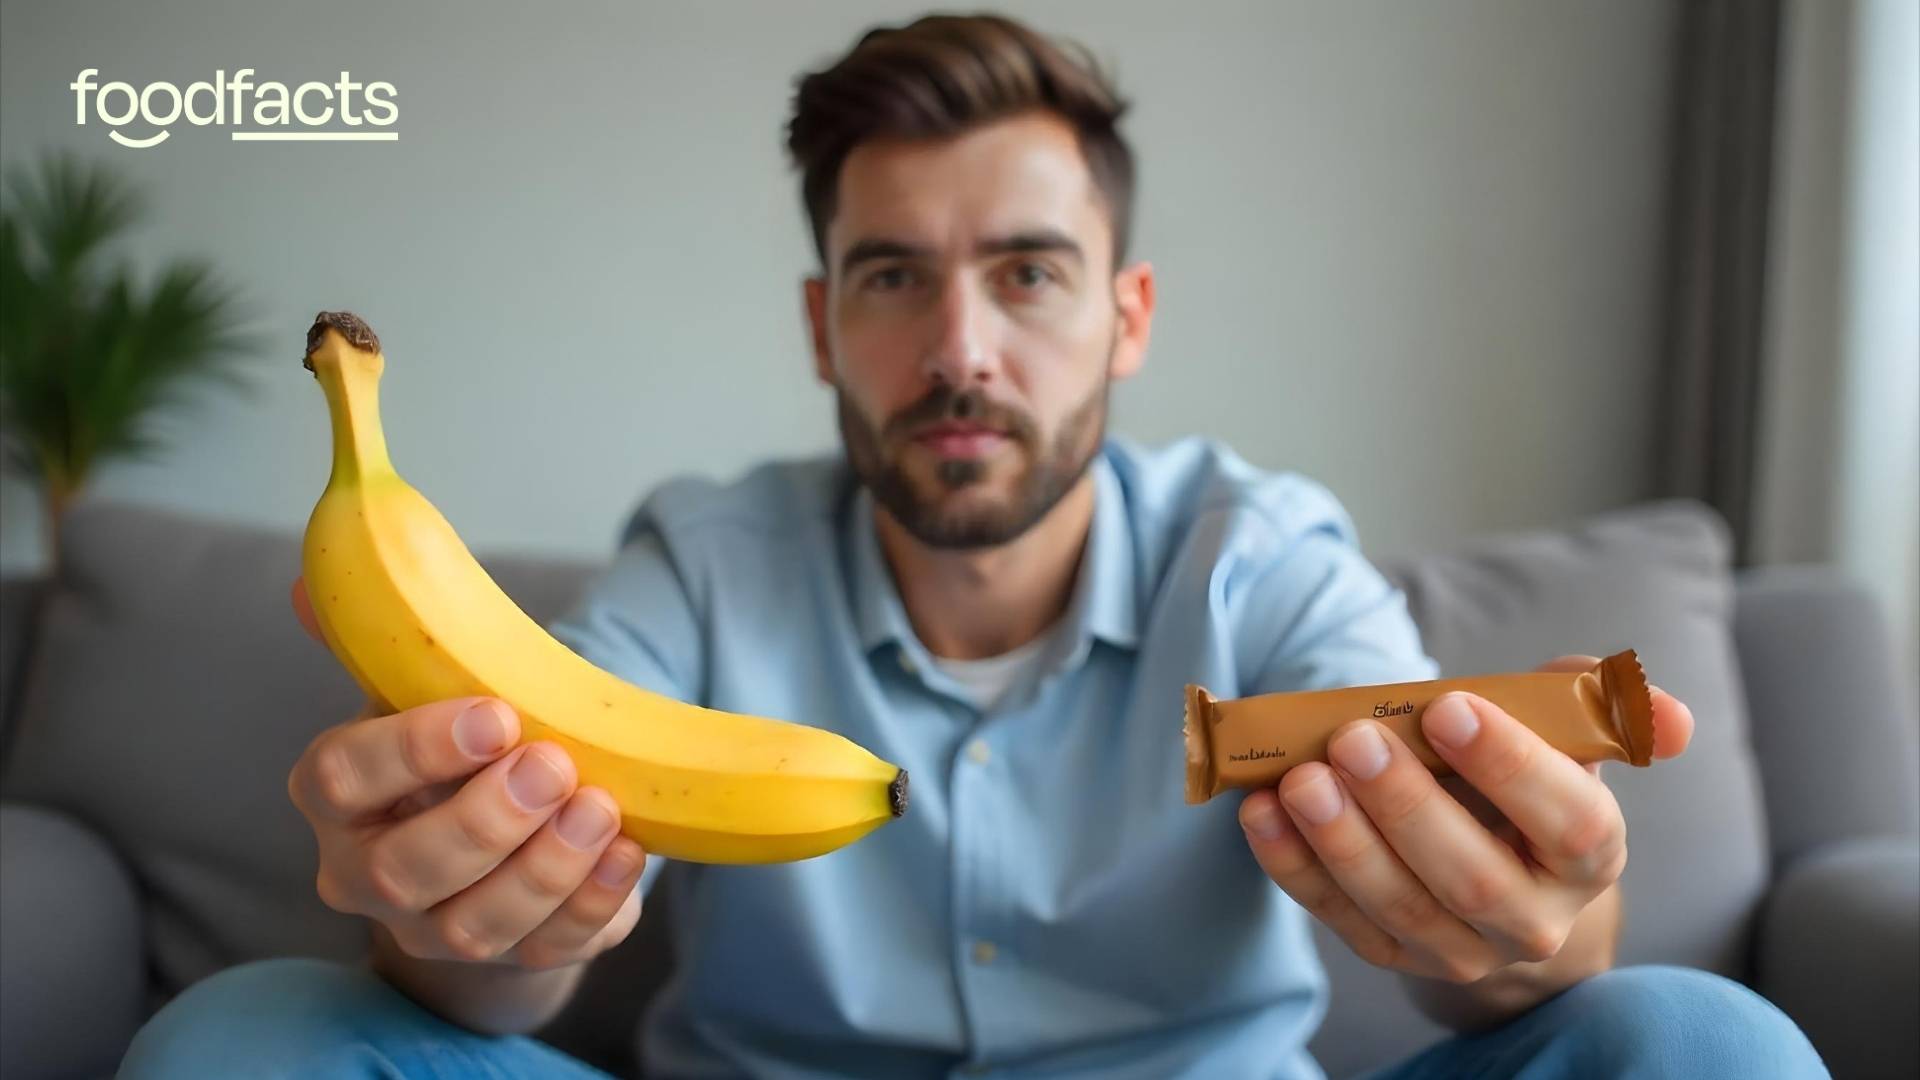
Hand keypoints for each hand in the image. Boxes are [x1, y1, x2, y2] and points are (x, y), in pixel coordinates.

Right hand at [286, 576, 647, 970]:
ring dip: (544, 868)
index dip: (414, 750)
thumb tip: (321, 576)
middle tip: (554, 764)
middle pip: (402, 871)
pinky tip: (629, 852)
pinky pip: (548, 948)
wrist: (502, 831)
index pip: (343, 778)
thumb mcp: (423, 685)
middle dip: (485, 820)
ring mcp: (436, 930)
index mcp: (338, 794)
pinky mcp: (512, 959)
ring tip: (600, 807)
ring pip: (474, 925)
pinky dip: (592, 904)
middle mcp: (369, 875)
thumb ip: (384, 638)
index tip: (496, 715)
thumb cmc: (459, 743)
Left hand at [1239, 655, 1693, 983]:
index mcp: (1589, 853)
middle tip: (1353, 739)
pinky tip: (1260, 811)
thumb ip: (1601, 707)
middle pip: (1473, 875)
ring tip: (1299, 778)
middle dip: (1407, 806)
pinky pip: (1340, 918)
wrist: (1499, 865)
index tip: (1448, 707)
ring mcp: (1461, 946)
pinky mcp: (1394, 954)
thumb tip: (1669, 716)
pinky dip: (1294, 866)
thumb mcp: (1565, 736)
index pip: (1570, 820)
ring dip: (1343, 841)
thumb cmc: (1525, 780)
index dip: (1511, 765)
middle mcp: (1533, 915)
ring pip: (1402, 906)